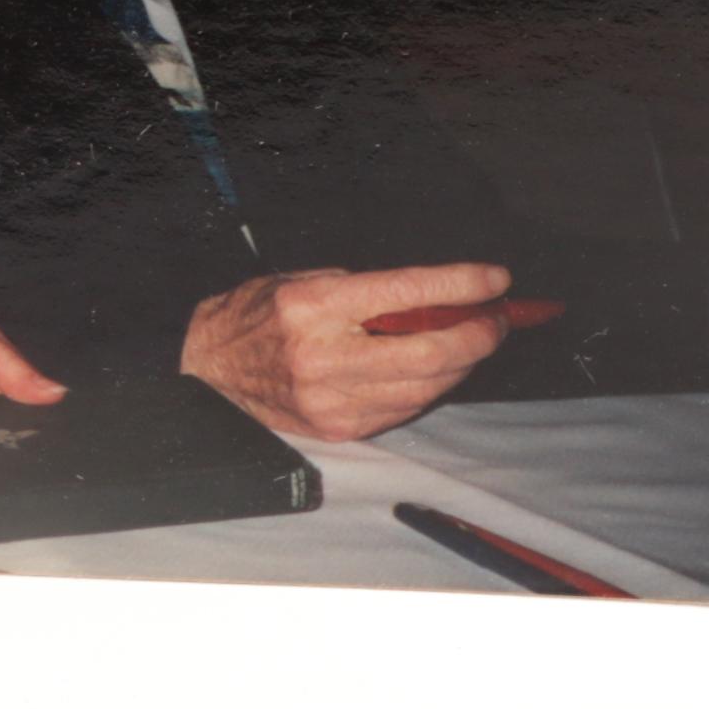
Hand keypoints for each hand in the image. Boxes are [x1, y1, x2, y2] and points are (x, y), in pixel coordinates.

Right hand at [177, 262, 512, 441]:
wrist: (211, 372)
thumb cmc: (258, 315)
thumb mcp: (305, 280)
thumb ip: (367, 291)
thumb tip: (437, 299)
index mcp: (313, 307)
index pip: (404, 294)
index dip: (459, 285)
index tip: (495, 279)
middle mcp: (324, 357)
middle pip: (428, 353)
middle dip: (476, 335)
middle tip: (498, 318)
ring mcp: (333, 402)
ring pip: (425, 388)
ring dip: (461, 363)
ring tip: (474, 340)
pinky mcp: (341, 429)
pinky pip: (405, 409)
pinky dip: (431, 386)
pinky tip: (438, 368)